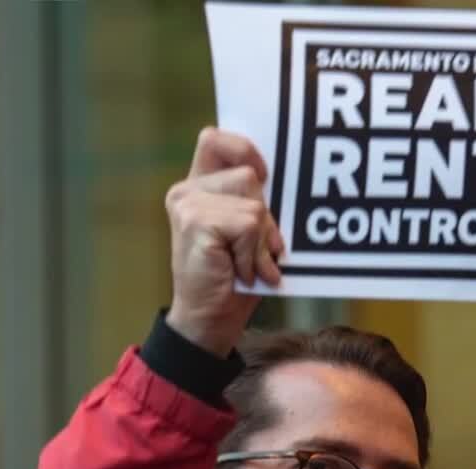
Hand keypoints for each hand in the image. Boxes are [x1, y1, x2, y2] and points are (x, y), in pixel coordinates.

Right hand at [165, 128, 283, 356]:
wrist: (208, 321)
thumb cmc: (234, 279)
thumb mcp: (249, 234)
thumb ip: (255, 203)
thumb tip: (288, 181)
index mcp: (199, 187)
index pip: (216, 139)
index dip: (244, 148)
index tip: (265, 174)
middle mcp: (187, 190)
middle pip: (249, 174)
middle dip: (265, 216)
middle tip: (257, 251)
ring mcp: (187, 204)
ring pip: (253, 203)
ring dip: (261, 240)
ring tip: (248, 264)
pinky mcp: (194, 221)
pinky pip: (247, 224)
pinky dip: (253, 254)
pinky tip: (242, 272)